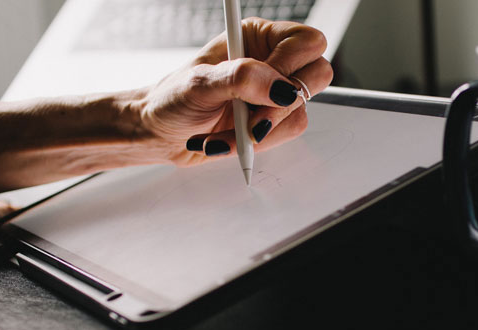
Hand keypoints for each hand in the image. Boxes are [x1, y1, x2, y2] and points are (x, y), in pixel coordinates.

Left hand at [140, 18, 332, 165]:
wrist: (160, 133)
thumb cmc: (172, 100)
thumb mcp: (200, 84)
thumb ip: (241, 79)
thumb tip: (280, 88)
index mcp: (257, 37)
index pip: (304, 42)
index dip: (290, 65)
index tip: (261, 86)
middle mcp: (271, 62)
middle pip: (317, 74)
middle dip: (282, 104)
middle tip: (253, 117)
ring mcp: (273, 94)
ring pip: (300, 111)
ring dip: (260, 130)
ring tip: (225, 133)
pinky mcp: (271, 121)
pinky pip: (286, 134)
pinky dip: (256, 144)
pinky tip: (228, 141)